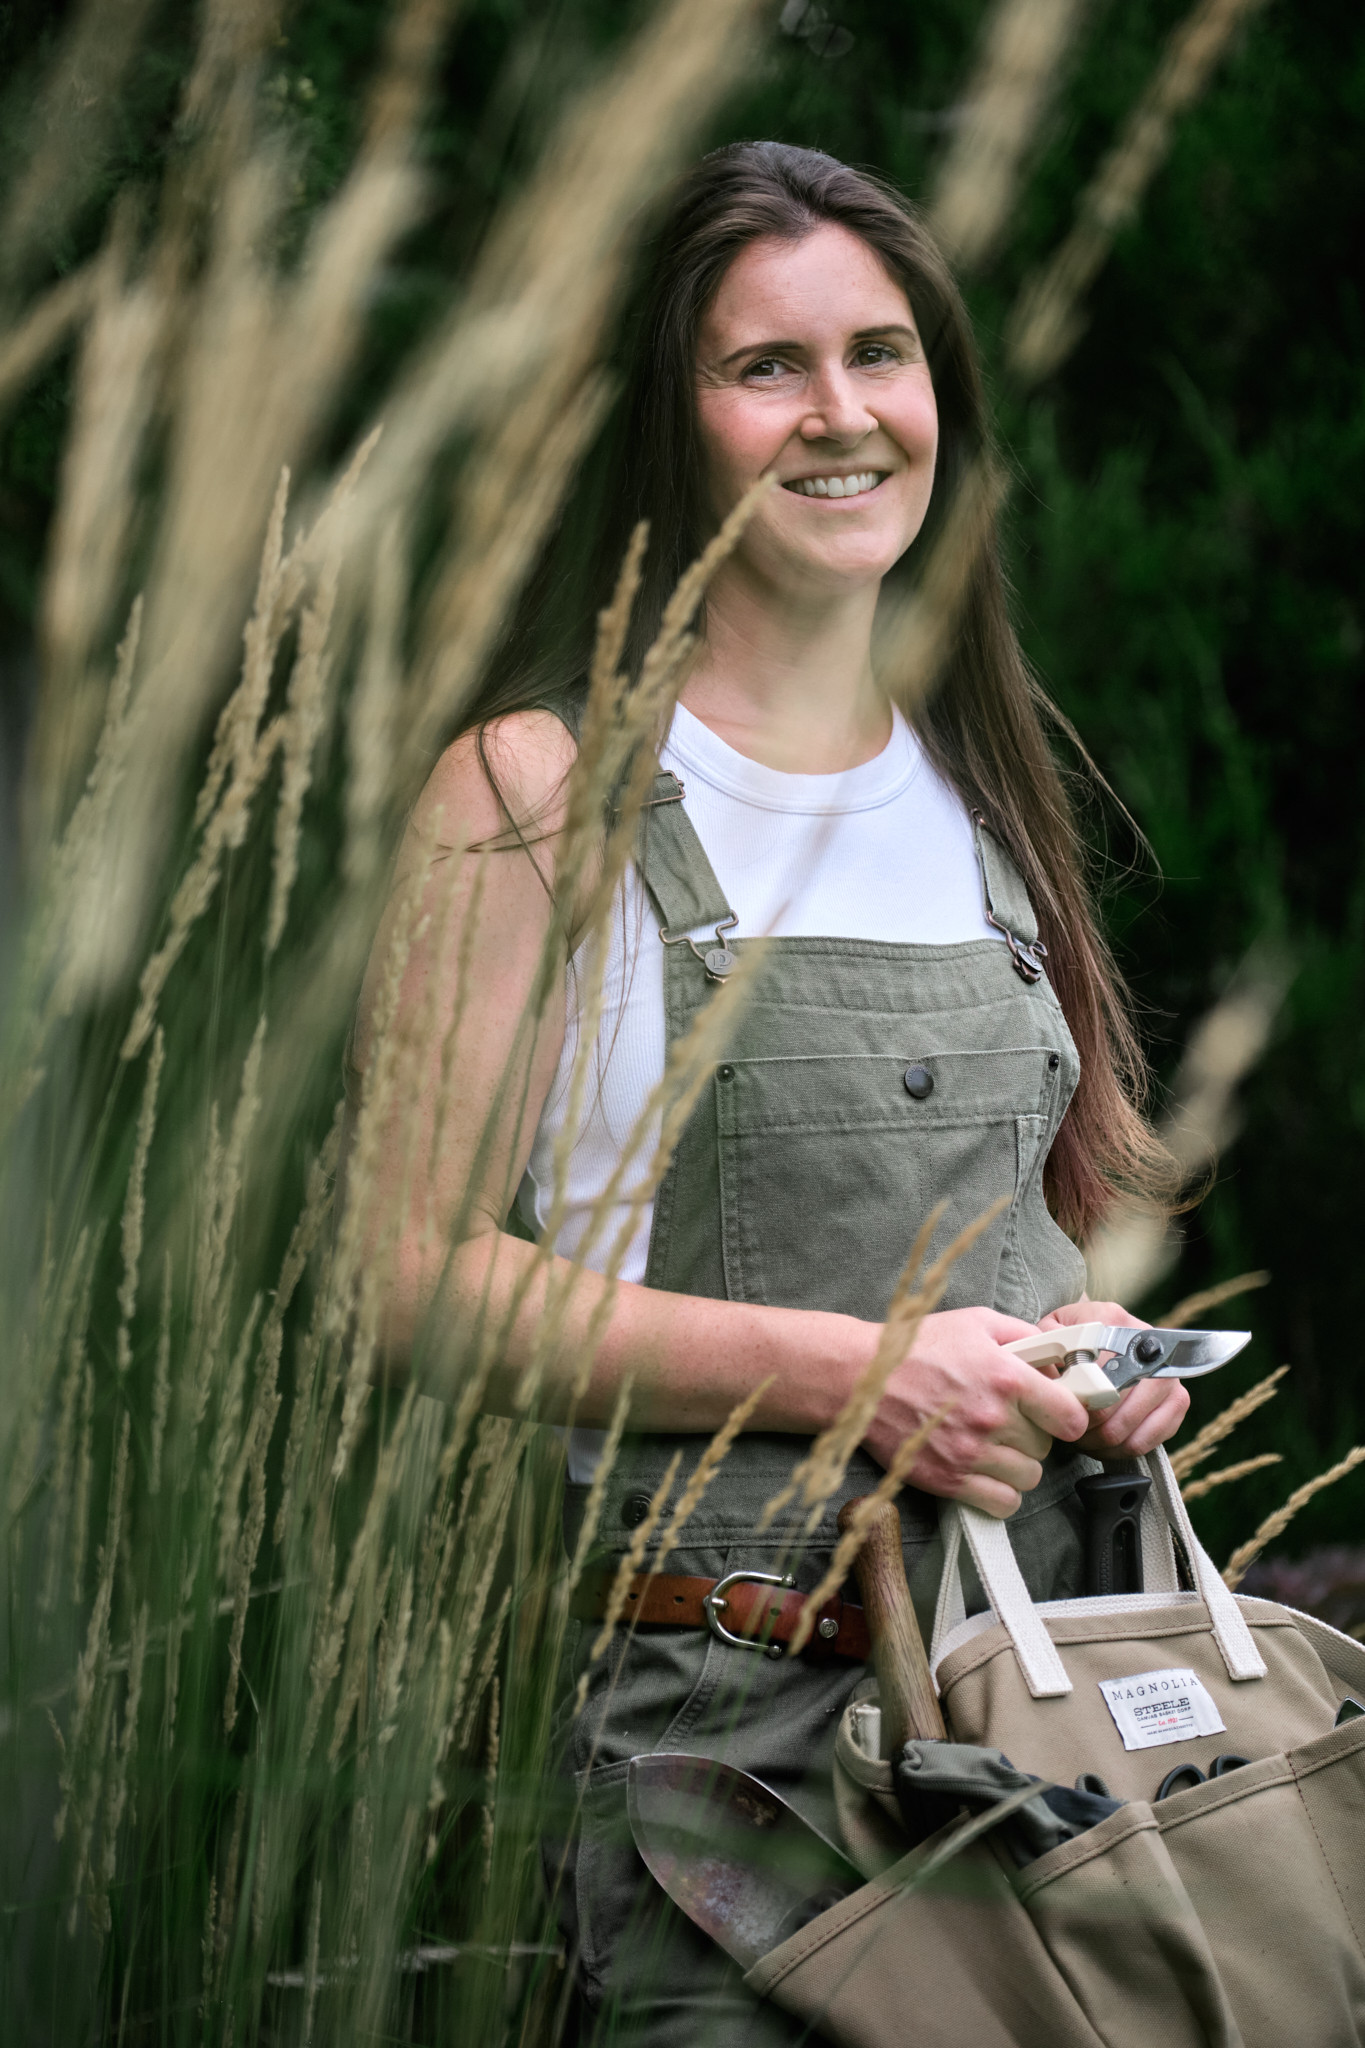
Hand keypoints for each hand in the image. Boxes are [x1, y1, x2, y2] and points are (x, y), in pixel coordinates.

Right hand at [862, 1307, 1090, 1520]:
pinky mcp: (948, 1480)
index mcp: (1006, 1377)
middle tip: (1012, 1421)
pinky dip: (1000, 1492)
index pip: (1070, 1416)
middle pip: (1046, 1447)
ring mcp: (970, 1453)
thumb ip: (1023, 1336)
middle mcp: (992, 1418)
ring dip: (1018, 1464)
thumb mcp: (975, 1322)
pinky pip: (1002, 1504)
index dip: (1068, 1416)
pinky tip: (986, 1471)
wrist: (861, 1378)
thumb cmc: (916, 1346)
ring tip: (997, 1446)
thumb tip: (1057, 1359)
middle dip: (1034, 1434)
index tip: (1058, 1414)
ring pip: (1028, 1477)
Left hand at [1037, 1297, 1190, 1459]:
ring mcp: (1167, 1372)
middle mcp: (1148, 1342)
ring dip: (1104, 1441)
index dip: (1081, 1399)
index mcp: (1112, 1320)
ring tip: (1084, 1436)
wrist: (1093, 1337)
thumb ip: (1047, 1349)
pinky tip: (1105, 1442)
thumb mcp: (1049, 1333)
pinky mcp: (1177, 1399)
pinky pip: (1153, 1439)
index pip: (1098, 1372)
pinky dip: (1124, 1448)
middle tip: (1070, 1428)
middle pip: (1118, 1403)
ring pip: (1134, 1425)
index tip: (1066, 1409)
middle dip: (1089, 1425)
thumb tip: (1055, 1377)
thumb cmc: (1067, 1339)